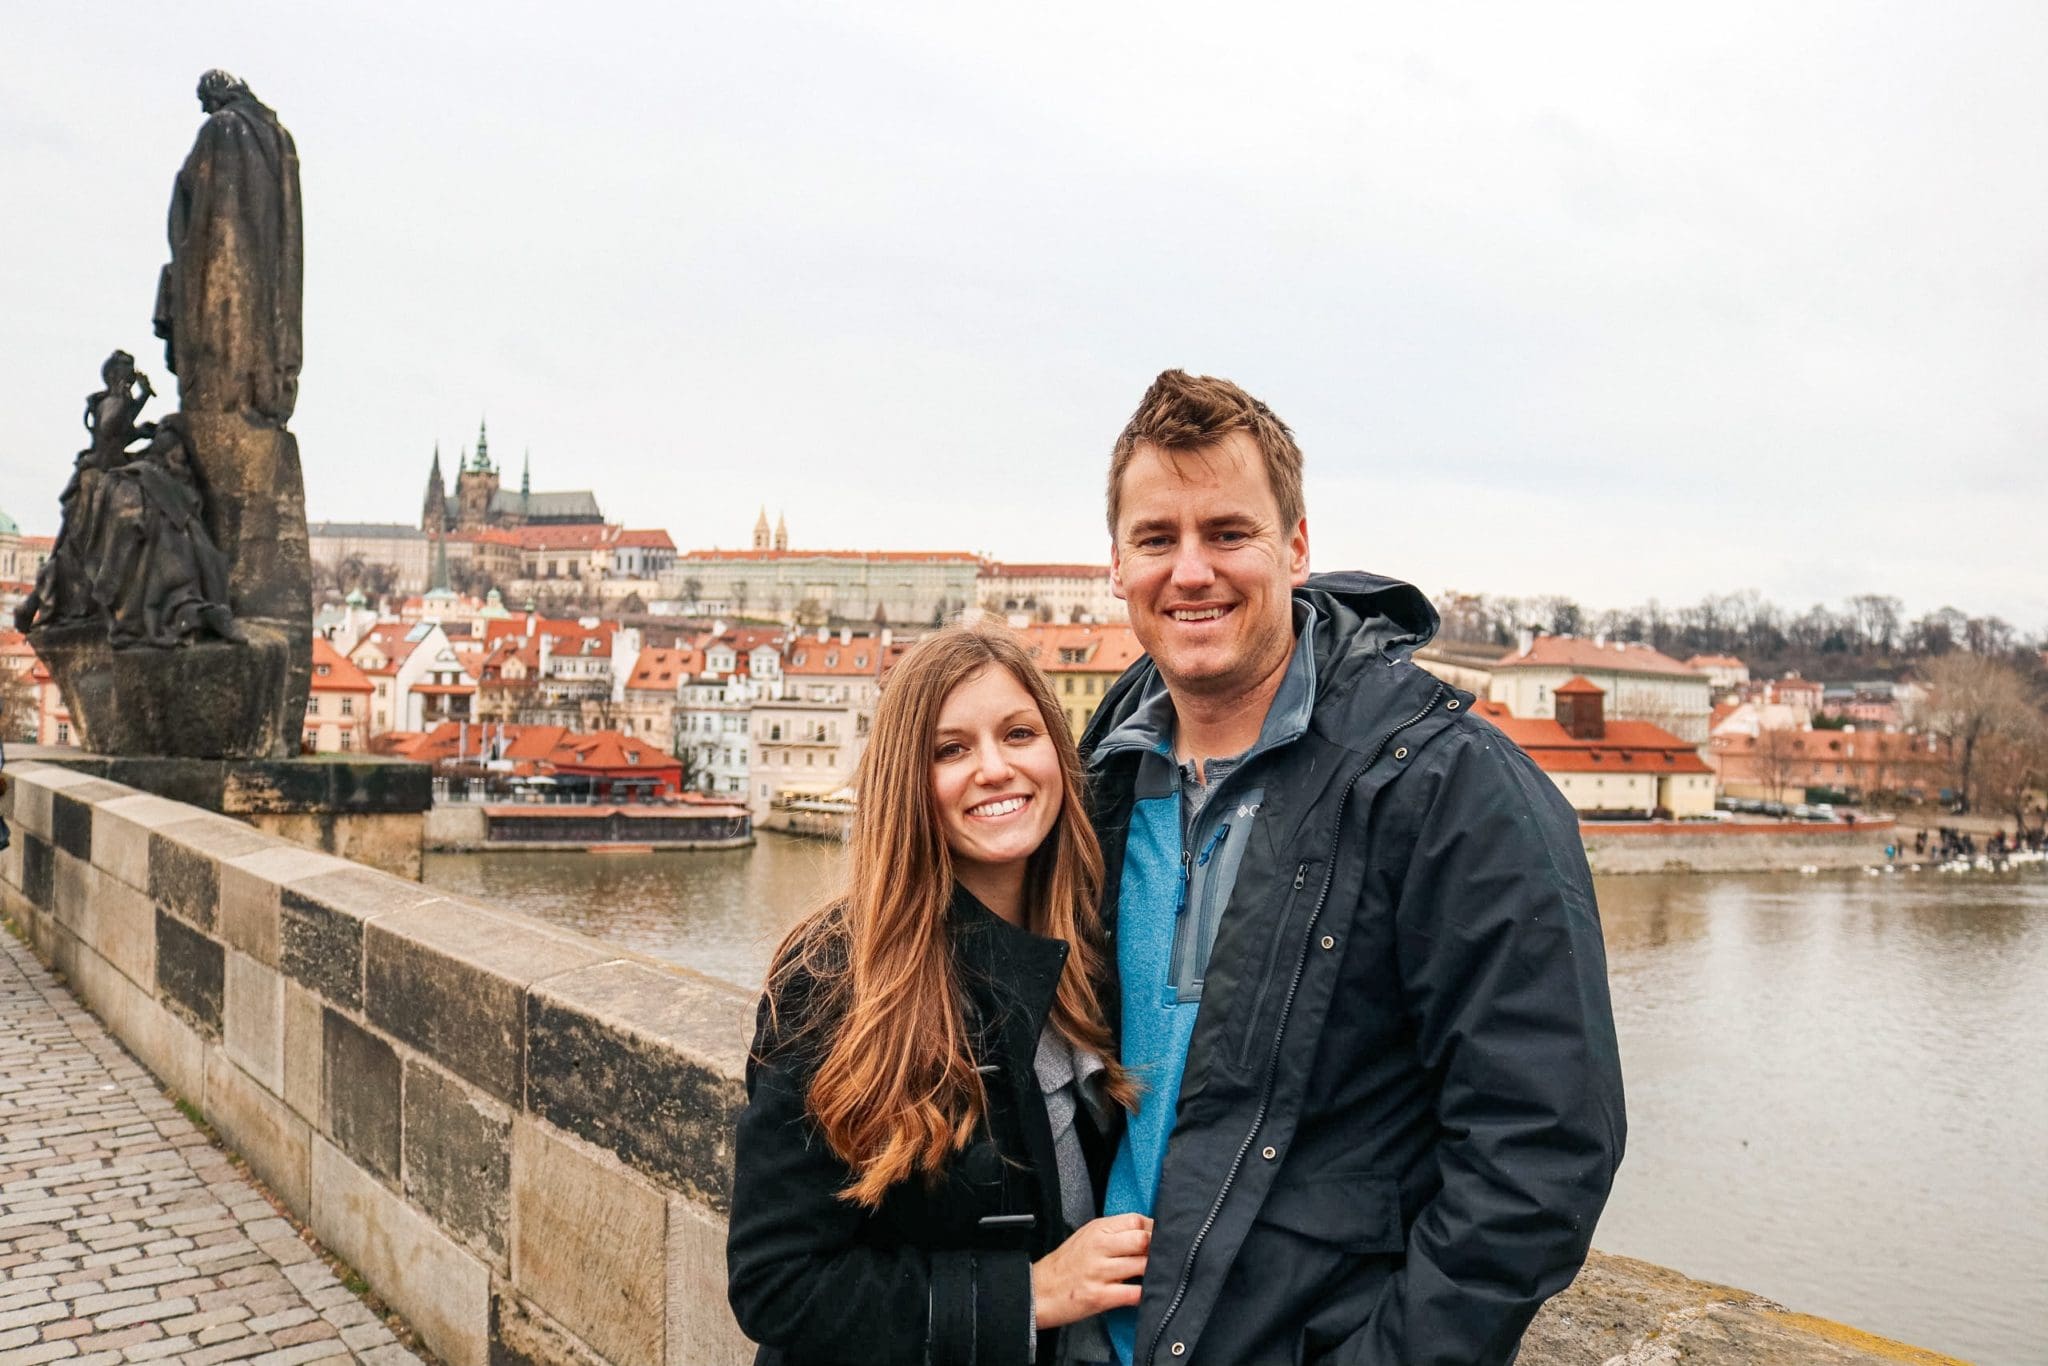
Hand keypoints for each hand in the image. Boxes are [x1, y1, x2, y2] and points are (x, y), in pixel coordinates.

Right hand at [1031, 1213, 1150, 1328]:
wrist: (1038, 1291)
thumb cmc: (1066, 1265)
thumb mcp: (1086, 1237)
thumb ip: (1113, 1232)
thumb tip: (1147, 1233)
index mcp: (1097, 1229)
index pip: (1136, 1220)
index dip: (1153, 1229)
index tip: (1160, 1238)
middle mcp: (1099, 1247)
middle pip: (1143, 1240)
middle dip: (1158, 1249)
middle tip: (1161, 1258)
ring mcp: (1100, 1272)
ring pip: (1144, 1266)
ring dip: (1156, 1272)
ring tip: (1156, 1275)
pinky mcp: (1100, 1296)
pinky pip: (1134, 1293)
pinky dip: (1146, 1294)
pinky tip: (1146, 1293)